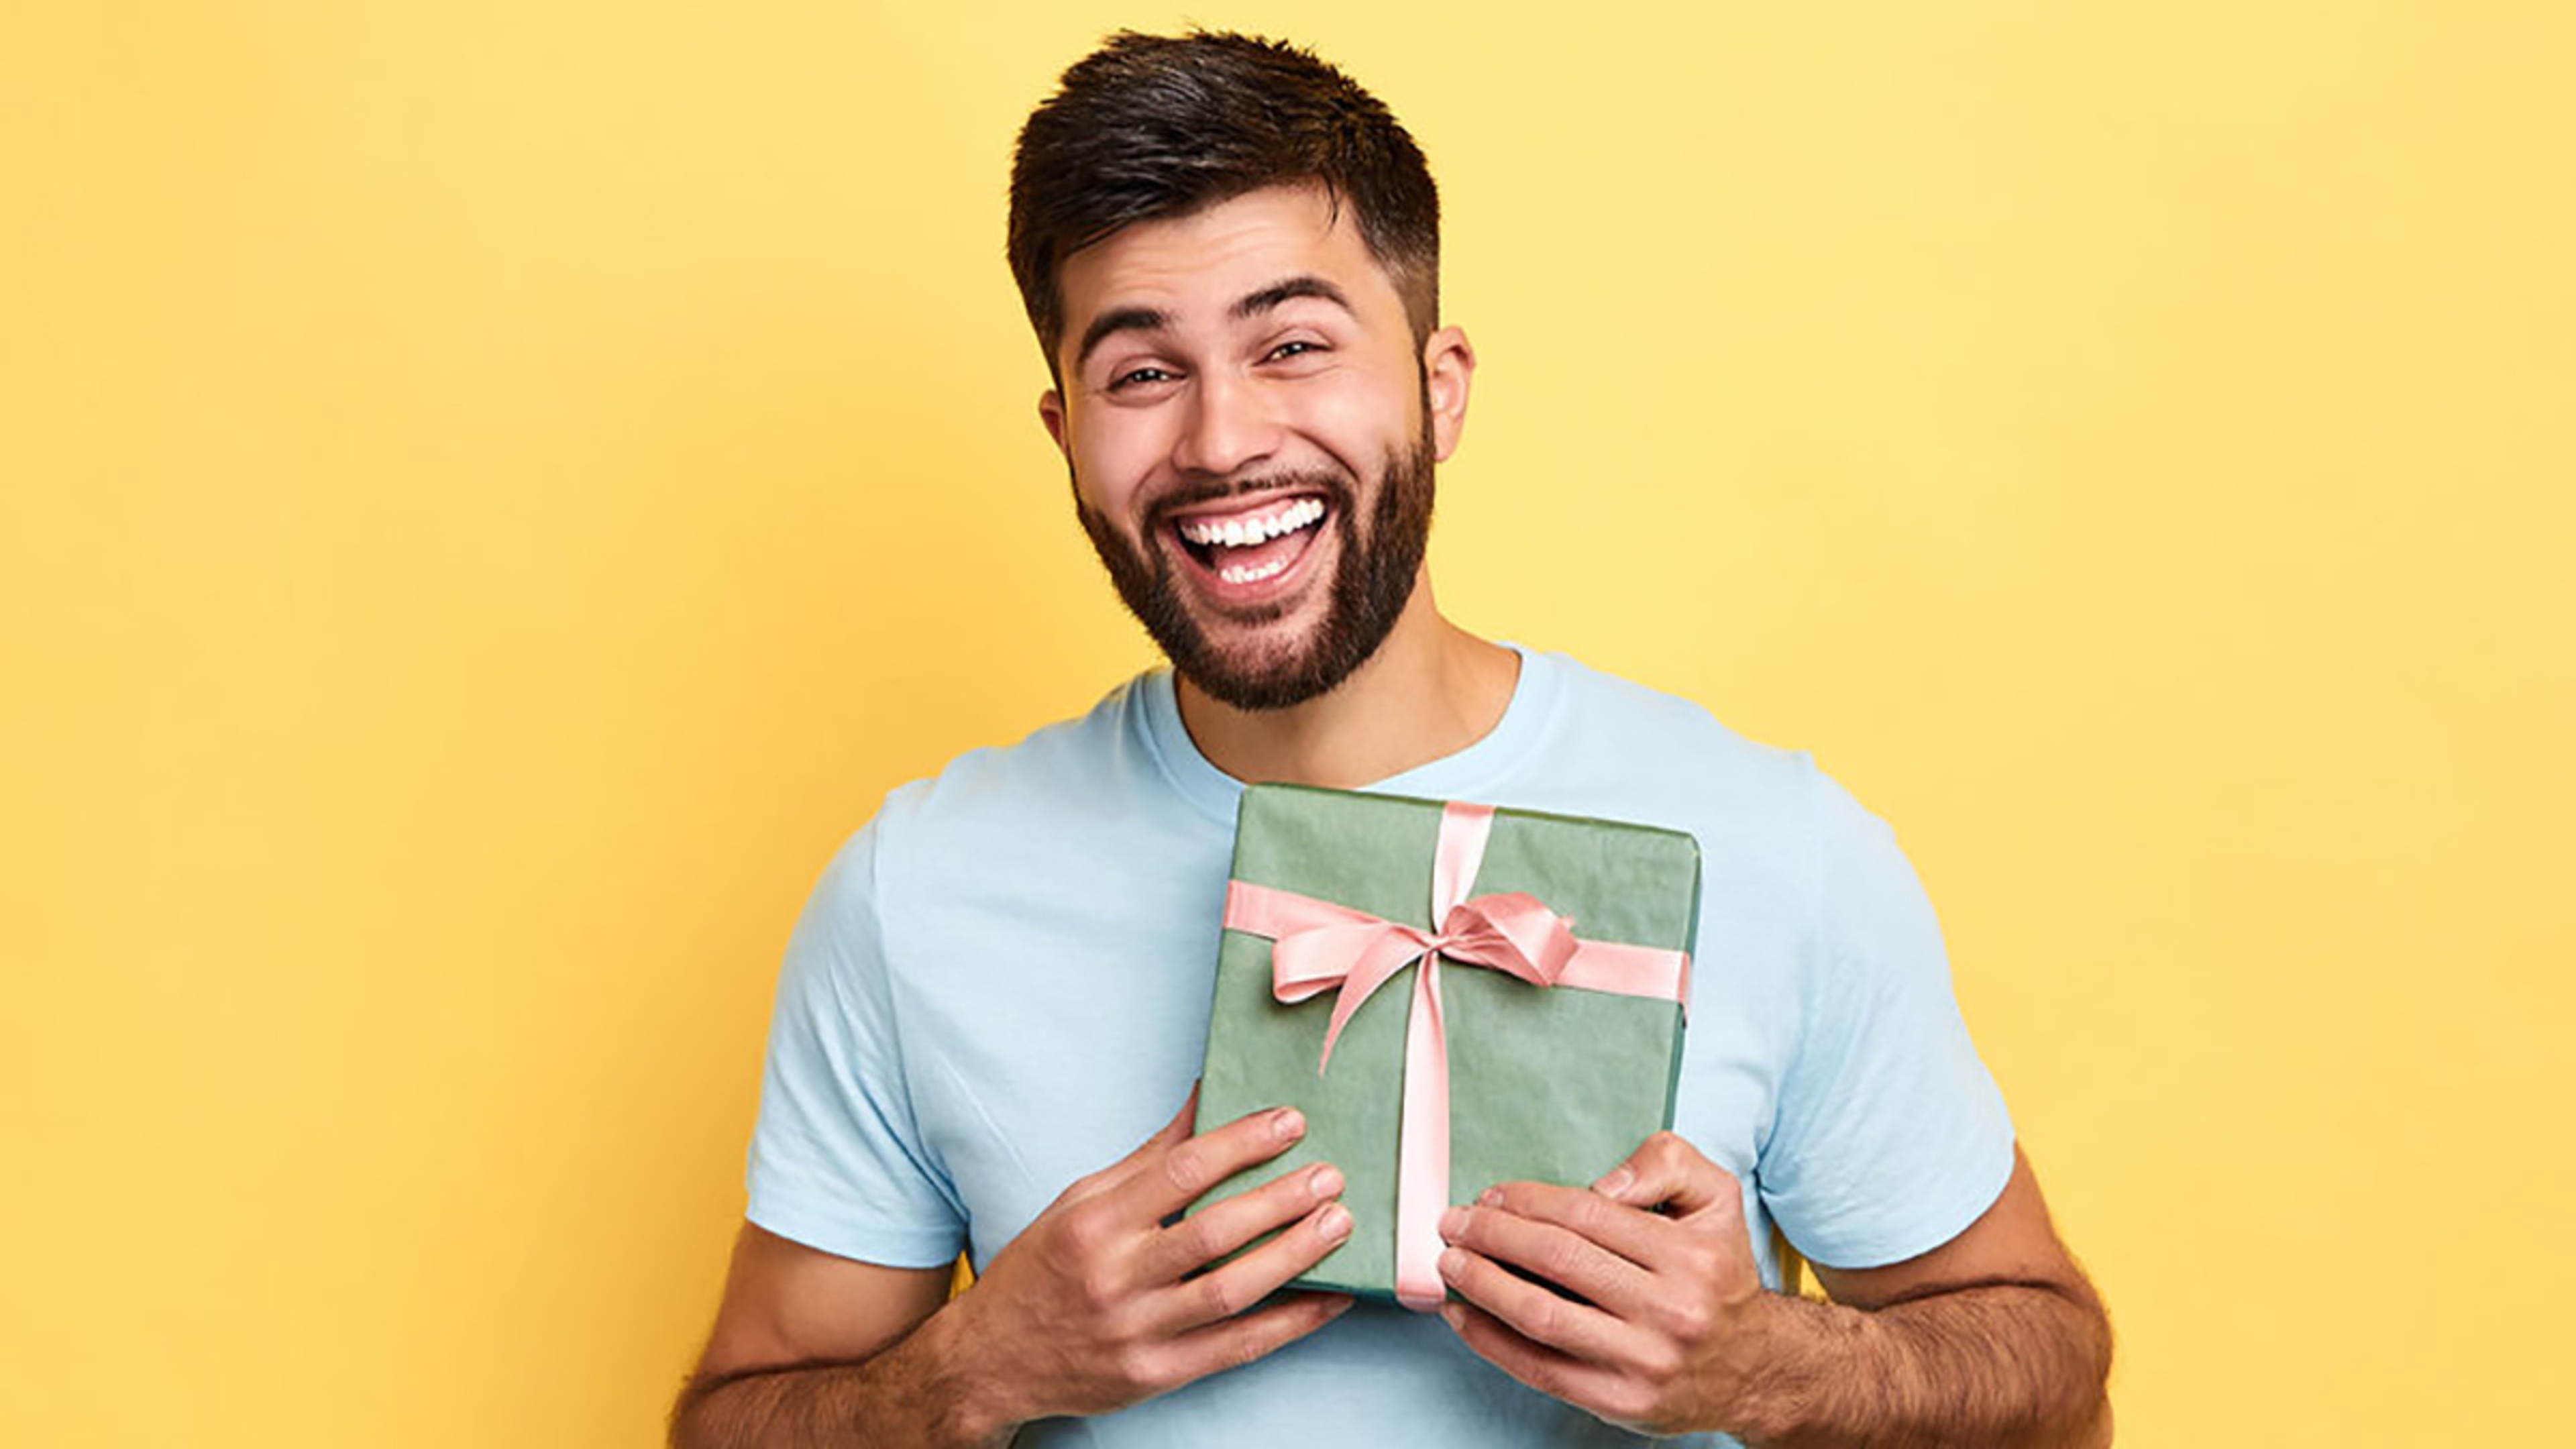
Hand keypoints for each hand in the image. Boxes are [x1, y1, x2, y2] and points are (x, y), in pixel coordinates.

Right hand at [945, 1090, 1353, 1428]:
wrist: (990, 1361)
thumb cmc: (1041, 1269)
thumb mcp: (1080, 1202)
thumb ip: (1147, 1159)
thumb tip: (1205, 1101)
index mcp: (1095, 1223)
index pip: (1181, 1173)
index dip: (1243, 1144)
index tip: (1291, 1123)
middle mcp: (1114, 1277)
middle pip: (1213, 1233)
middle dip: (1280, 1200)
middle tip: (1330, 1176)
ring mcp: (1136, 1331)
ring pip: (1231, 1291)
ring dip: (1294, 1256)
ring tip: (1338, 1225)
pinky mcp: (1155, 1375)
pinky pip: (1236, 1348)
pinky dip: (1290, 1323)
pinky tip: (1328, 1299)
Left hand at [1433, 1130, 1775, 1436]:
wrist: (1754, 1366)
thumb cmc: (1717, 1273)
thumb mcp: (1716, 1198)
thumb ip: (1667, 1163)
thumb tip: (1602, 1185)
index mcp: (1690, 1255)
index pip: (1588, 1214)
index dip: (1528, 1201)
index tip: (1490, 1196)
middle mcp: (1670, 1310)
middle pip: (1558, 1262)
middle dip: (1492, 1237)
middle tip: (1453, 1223)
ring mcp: (1645, 1362)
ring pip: (1542, 1317)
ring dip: (1482, 1286)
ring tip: (1450, 1264)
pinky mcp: (1621, 1402)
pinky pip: (1540, 1369)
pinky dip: (1491, 1342)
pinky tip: (1464, 1317)